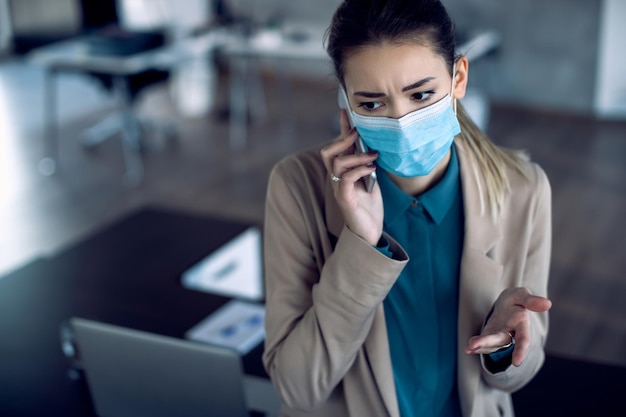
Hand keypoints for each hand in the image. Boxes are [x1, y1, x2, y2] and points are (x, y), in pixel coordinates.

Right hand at [320, 109, 382, 245]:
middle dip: (342, 140)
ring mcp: (339, 189)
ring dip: (356, 155)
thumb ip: (368, 165)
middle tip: (359, 134)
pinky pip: (345, 179)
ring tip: (373, 155)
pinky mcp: (345, 200)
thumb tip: (375, 145)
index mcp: (342, 173)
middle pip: (328, 152)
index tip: (346, 111)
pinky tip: (372, 168)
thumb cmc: (370, 208)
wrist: (370, 234)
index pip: (337, 147)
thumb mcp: (371, 180)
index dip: (341, 129)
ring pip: (337, 163)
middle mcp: (337, 180)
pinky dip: (359, 170)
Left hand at [464, 287, 551, 366]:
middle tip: (474, 346)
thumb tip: (548, 304)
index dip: (520, 351)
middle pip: (500, 341)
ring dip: (480, 346)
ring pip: (490, 344)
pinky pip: (482, 343)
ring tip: (469, 347)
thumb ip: (531, 300)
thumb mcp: (522, 295)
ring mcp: (499, 336)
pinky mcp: (489, 335)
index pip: (523, 339)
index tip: (516, 363)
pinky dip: (475, 346)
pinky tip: (467, 349)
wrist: (506, 303)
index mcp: (522, 325)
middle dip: (488, 343)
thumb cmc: (516, 300)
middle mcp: (511, 334)